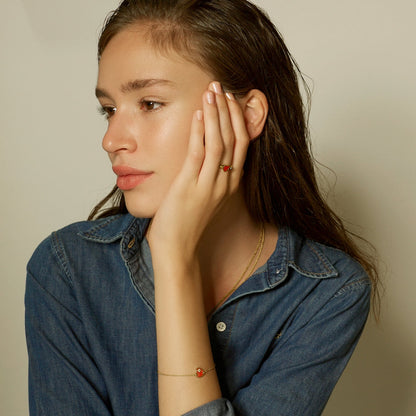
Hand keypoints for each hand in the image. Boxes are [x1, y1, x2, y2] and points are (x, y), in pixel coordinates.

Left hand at [147, 82, 249, 259]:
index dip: (238, 121)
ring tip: (212, 92)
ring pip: (220, 142)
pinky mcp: (190, 186)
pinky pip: (200, 153)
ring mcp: (209, 185)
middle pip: (235, 140)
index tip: (232, 100)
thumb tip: (204, 158)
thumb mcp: (205, 199)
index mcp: (229, 185)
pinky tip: (198, 114)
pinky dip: (201, 131)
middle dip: (229, 111)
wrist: (177, 250)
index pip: (242, 146)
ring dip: (217, 115)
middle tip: (222, 87)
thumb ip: (209, 179)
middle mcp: (224, 183)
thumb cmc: (186, 225)